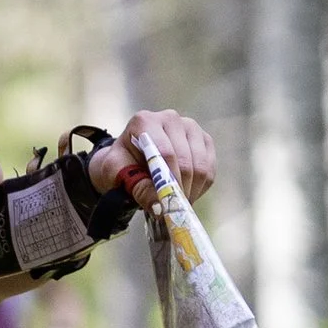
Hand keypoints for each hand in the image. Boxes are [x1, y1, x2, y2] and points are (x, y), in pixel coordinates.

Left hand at [90, 110, 215, 208]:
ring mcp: (190, 127)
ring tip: (179, 204)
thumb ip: (137, 188)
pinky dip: (200, 187)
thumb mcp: (118, 175)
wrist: (129, 159)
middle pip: (185, 160)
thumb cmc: (121, 165)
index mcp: (145, 121)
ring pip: (201, 165)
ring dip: (192, 190)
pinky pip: (210, 168)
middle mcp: (170, 118)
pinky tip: (187, 194)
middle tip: (174, 210)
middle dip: (181, 189)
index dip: (169, 180)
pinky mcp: (204, 139)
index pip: (165, 152)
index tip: (168, 202)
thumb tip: (160, 206)